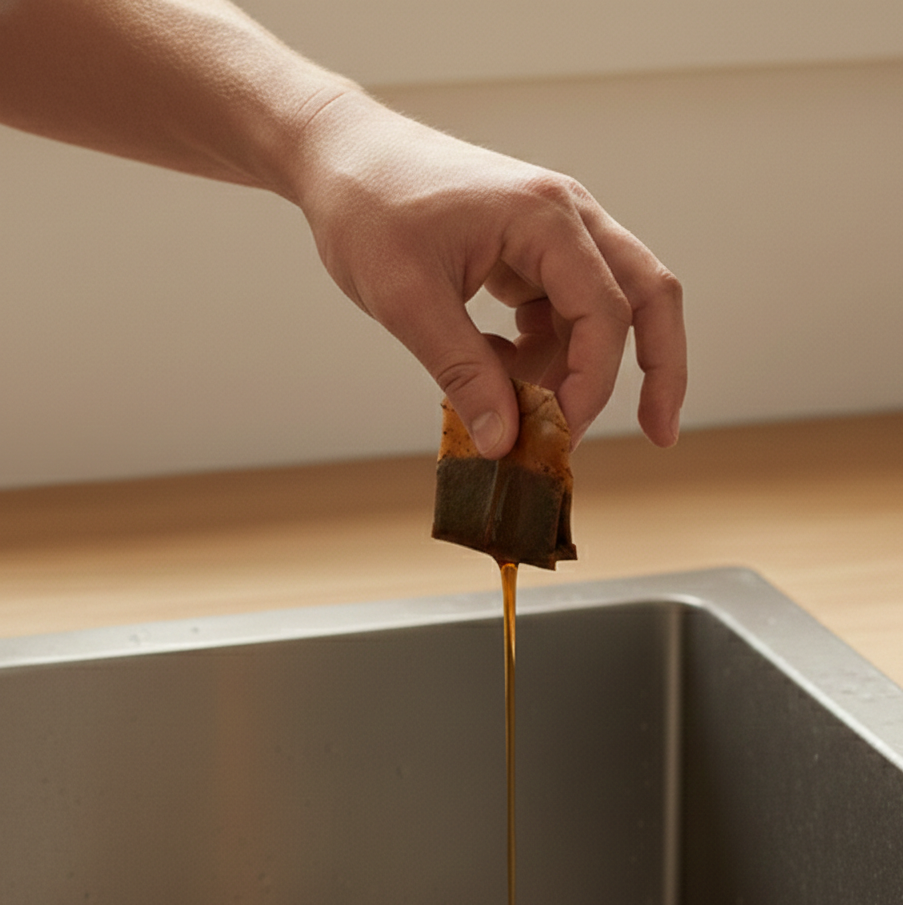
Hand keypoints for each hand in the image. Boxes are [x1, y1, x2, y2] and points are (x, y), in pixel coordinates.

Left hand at [293, 91, 686, 457]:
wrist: (339, 156)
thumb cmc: (367, 209)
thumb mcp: (409, 301)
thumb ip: (463, 373)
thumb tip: (503, 442)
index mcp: (546, 218)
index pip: (607, 312)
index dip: (592, 384)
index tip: (558, 436)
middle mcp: (566, 218)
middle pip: (646, 296)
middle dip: (659, 369)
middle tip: (657, 433)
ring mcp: (551, 233)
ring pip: (601, 311)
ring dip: (572, 367)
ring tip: (520, 406)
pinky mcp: (528, 251)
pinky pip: (558, 310)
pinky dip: (540, 351)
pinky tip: (495, 367)